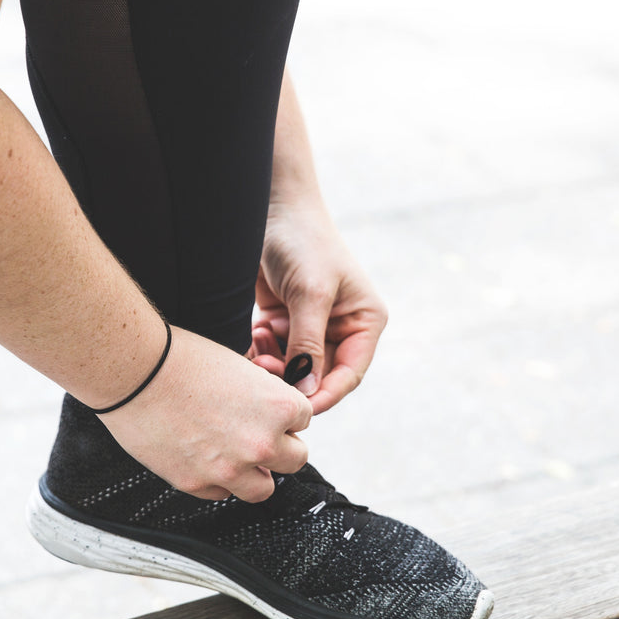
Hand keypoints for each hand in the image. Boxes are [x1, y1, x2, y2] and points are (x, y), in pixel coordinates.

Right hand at [98, 326, 311, 502]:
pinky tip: (202, 456)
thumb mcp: (240, 368)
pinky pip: (221, 493)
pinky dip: (217, 479)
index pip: (304, 421)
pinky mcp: (197, 483)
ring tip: (234, 454)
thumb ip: (265, 397)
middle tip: (257, 434)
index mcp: (280, 407)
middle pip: (295, 460)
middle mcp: (262, 443)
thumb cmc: (183, 358)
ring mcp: (230, 469)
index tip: (263, 408)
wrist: (135, 371)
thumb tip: (274, 416)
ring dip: (254, 472)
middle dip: (279, 446)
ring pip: (263, 488)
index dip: (284, 413)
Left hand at [249, 200, 387, 414]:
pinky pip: (272, 354)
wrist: (271, 209)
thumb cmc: (302, 242)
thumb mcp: (311, 293)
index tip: (298, 409)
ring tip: (258, 346)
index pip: (348, 374)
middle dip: (292, 380)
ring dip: (273, 367)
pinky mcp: (283, 323)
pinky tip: (254, 336)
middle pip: (317, 376)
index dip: (325, 395)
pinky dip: (261, 354)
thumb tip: (307, 389)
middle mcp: (340, 330)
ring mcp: (310, 328)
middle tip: (266, 374)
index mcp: (363, 323)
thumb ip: (309, 344)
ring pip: (291, 370)